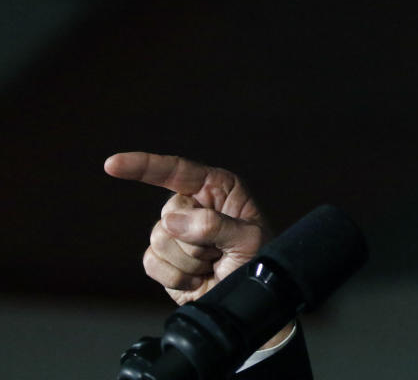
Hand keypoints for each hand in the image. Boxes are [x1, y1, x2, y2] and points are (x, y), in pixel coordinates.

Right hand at [105, 152, 293, 347]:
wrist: (249, 299)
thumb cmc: (259, 259)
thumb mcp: (248, 238)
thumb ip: (214, 225)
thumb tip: (171, 222)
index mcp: (217, 188)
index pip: (176, 171)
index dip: (143, 165)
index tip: (113, 164)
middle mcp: (194, 205)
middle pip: (169, 213)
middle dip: (196, 238)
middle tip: (221, 251)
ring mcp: (177, 233)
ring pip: (159, 239)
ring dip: (190, 260)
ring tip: (213, 263)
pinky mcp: (164, 259)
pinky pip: (152, 262)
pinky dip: (177, 276)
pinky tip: (199, 278)